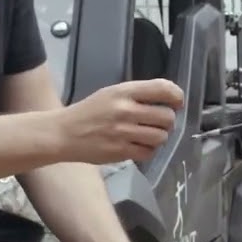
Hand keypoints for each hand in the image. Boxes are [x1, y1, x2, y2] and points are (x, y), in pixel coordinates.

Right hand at [59, 79, 183, 163]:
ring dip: (159, 137)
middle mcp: (125, 111)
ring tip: (150, 135)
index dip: (176, 96)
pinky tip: (139, 145)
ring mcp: (123, 133)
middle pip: (167, 117)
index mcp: (124, 92)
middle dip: (168, 121)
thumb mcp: (111, 93)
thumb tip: (168, 99)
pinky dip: (148, 150)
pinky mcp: (120, 152)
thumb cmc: (90, 111)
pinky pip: (148, 152)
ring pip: (161, 137)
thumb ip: (137, 94)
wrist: (64, 133)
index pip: (162, 89)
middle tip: (160, 122)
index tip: (177, 103)